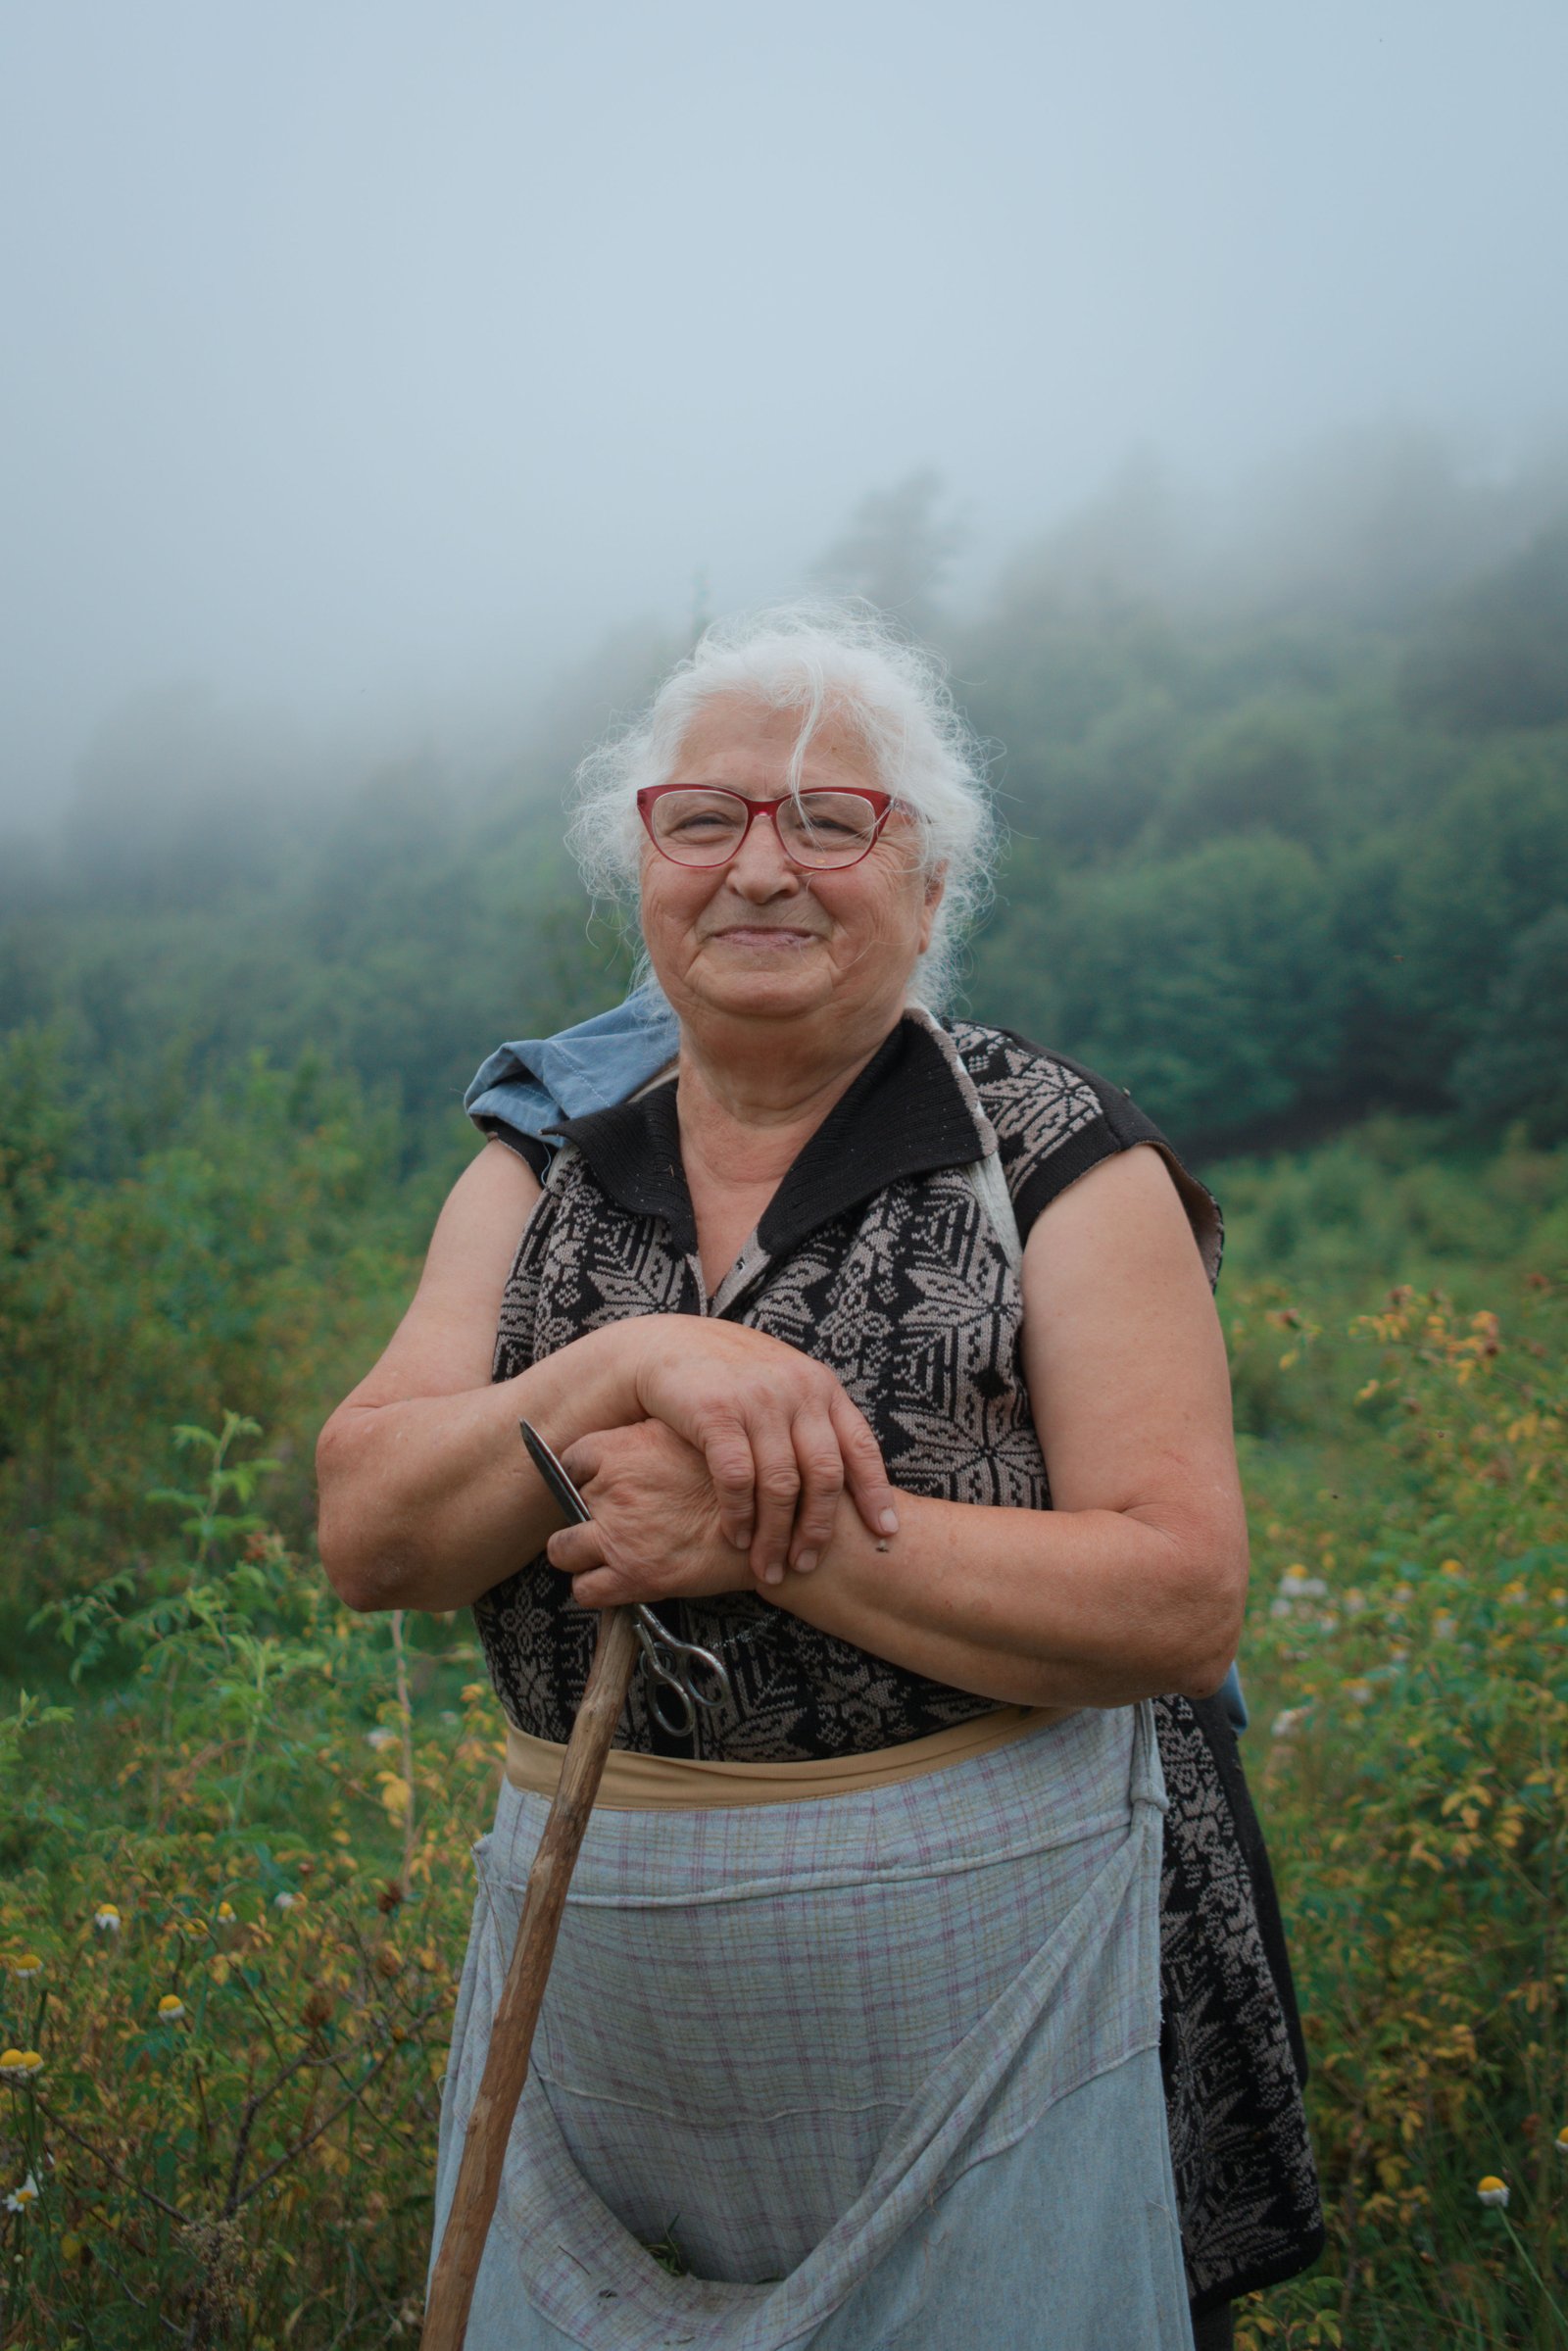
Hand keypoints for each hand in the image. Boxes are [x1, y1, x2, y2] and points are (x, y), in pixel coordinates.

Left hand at [545, 1423, 755, 1608]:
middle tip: (615, 1520)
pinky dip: (594, 1588)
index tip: (599, 1484)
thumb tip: (629, 1438)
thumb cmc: (735, 1476)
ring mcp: (617, 1534)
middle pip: (567, 1503)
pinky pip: (584, 1590)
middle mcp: (611, 1489)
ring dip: (578, 1553)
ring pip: (561, 1550)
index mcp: (620, 1449)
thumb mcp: (687, 1434)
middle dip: (586, 1513)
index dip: (584, 1476)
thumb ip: (648, 1437)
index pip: (571, 1462)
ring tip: (606, 1553)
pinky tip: (616, 1580)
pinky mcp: (632, 1576)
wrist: (769, 1522)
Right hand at [624, 1318, 899, 1585]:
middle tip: (806, 1563)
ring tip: (769, 1567)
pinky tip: (737, 1538)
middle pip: (824, 1475)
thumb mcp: (782, 1383)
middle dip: (818, 1529)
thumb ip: (810, 1420)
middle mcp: (796, 1390)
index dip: (875, 1493)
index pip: (861, 1446)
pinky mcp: (716, 1411)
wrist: (665, 1344)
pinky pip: (737, 1478)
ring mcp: (758, 1399)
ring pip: (781, 1485)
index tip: (885, 1531)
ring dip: (775, 1534)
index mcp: (821, 1385)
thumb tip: (847, 1480)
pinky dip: (739, 1515)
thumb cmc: (727, 1374)